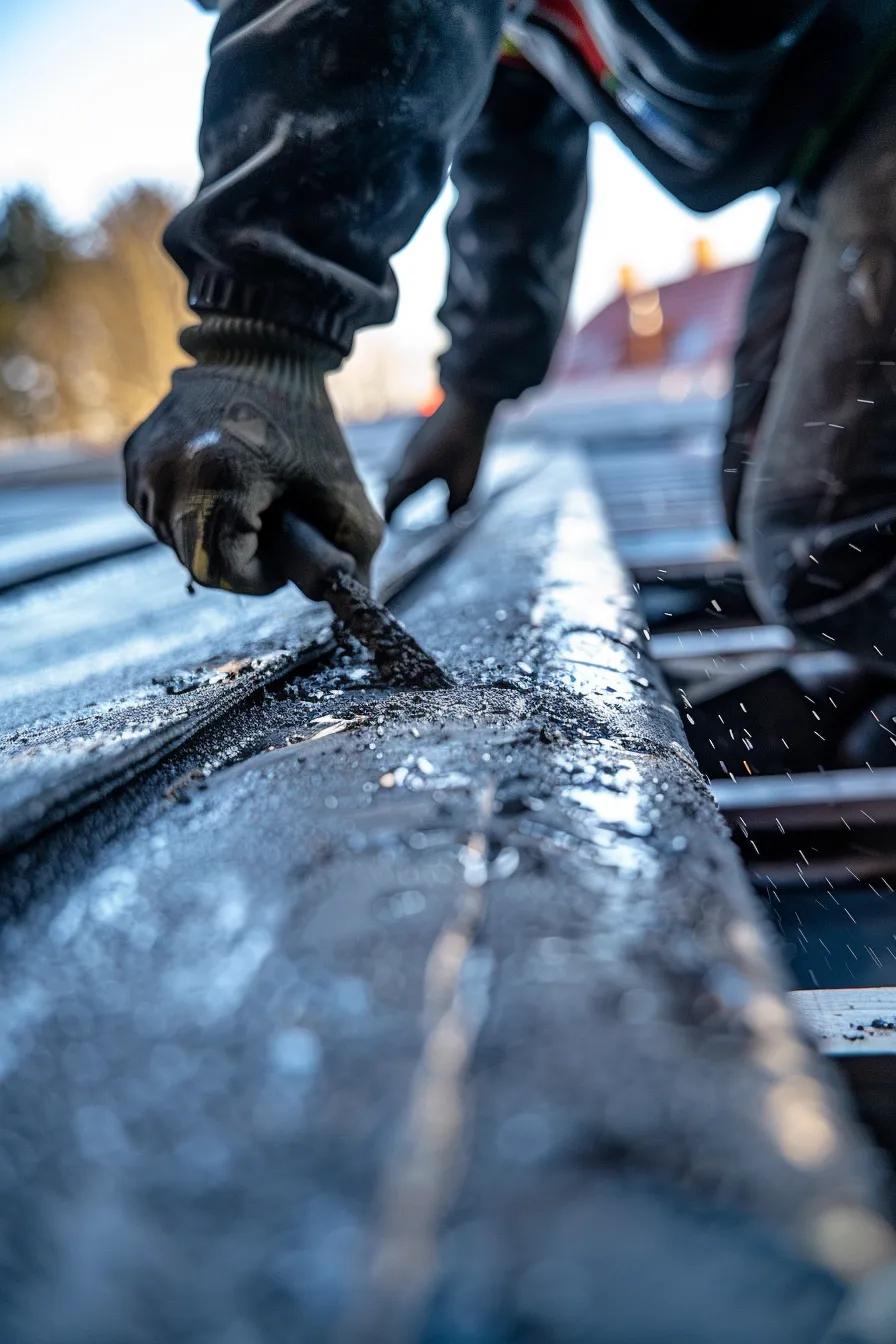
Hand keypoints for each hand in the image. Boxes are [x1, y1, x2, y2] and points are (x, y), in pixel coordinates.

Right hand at [124, 340, 381, 597]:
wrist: (262, 351)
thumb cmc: (307, 422)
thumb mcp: (341, 489)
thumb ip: (356, 549)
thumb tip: (356, 594)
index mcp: (216, 480)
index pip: (221, 572)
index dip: (257, 576)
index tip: (282, 551)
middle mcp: (167, 473)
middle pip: (196, 560)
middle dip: (237, 556)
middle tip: (270, 523)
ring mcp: (143, 464)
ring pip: (173, 539)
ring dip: (212, 534)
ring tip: (246, 497)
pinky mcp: (133, 455)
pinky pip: (157, 511)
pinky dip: (188, 512)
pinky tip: (217, 483)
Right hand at [384, 390, 495, 521]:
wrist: (467, 402)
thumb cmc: (466, 446)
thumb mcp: (465, 483)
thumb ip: (454, 506)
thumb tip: (447, 518)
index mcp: (410, 475)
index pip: (391, 502)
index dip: (390, 518)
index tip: (390, 529)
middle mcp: (403, 461)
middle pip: (390, 488)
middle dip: (391, 504)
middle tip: (395, 518)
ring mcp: (408, 447)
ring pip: (396, 473)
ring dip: (398, 488)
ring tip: (404, 500)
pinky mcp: (416, 437)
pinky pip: (405, 461)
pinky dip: (406, 474)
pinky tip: (420, 476)